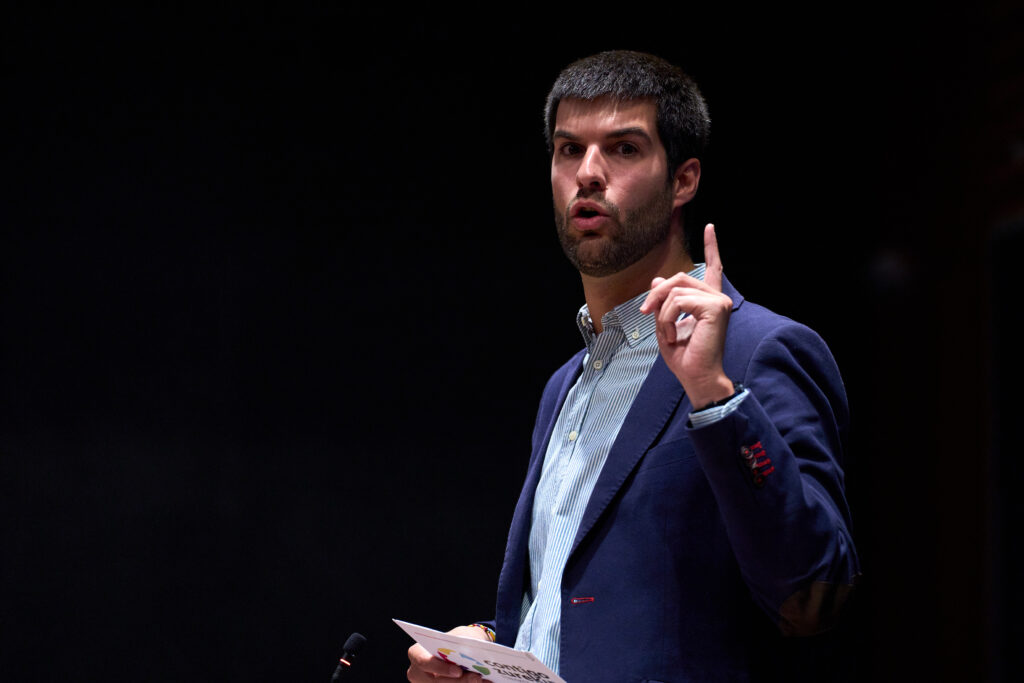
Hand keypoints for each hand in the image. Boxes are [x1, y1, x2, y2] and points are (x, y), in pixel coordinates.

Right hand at [407, 626, 492, 681]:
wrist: (460, 648)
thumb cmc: (456, 640)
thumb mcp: (457, 637)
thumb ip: (460, 645)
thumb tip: (472, 655)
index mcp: (416, 653)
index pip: (424, 662)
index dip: (441, 669)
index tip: (458, 671)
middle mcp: (417, 673)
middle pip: (437, 682)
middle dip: (459, 682)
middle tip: (477, 678)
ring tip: (484, 680)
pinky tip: (485, 682)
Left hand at [640, 223, 734, 407]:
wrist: (697, 377)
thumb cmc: (684, 357)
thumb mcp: (666, 325)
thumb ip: (663, 303)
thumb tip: (657, 281)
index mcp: (709, 301)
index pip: (713, 268)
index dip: (711, 247)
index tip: (709, 227)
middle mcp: (717, 297)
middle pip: (679, 278)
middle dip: (656, 295)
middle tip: (645, 313)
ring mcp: (719, 301)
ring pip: (676, 290)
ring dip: (661, 312)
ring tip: (666, 333)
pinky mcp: (715, 307)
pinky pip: (679, 301)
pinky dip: (668, 317)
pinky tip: (673, 334)